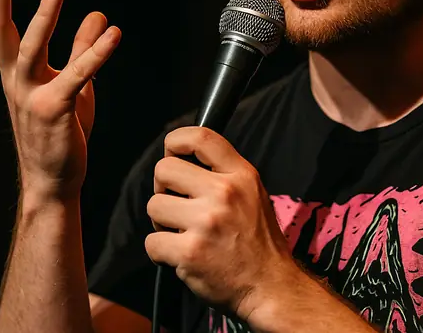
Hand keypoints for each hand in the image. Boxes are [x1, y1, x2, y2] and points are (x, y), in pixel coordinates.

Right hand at [0, 0, 120, 200]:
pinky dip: (96, 53)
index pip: (1, 30)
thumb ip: (82, 49)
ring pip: (33, 48)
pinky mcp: (55, 110)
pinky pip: (77, 75)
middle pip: (2, 33)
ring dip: (45, 16)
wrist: (54, 182)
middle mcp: (17, 83)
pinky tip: (114, 34)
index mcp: (17, 76)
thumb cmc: (60, 134)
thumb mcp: (74, 86)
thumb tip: (97, 16)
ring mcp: (32, 97)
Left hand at [144, 127, 302, 323]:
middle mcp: (225, 193)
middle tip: (177, 205)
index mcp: (242, 175)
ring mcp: (206, 222)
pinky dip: (161, 251)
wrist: (270, 286)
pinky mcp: (190, 252)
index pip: (200, 136)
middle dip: (163, 188)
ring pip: (154, 205)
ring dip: (162, 222)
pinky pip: (152, 241)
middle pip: (164, 169)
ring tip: (183, 233)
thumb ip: (223, 173)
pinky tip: (182, 255)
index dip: (175, 140)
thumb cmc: (257, 241)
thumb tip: (181, 157)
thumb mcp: (253, 194)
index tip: (171, 152)